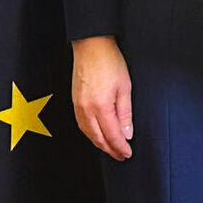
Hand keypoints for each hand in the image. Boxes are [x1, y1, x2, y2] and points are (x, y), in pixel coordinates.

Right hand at [70, 35, 133, 160]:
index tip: (127, 153)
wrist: (91, 46)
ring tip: (111, 148)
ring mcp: (78, 106)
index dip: (120, 147)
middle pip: (98, 138)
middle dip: (110, 149)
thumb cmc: (109, 61)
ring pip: (88, 134)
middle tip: (121, 155)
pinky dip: (90, 134)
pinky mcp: (74, 101)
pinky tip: (97, 134)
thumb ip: (125, 113)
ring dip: (100, 144)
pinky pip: (81, 125)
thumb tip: (127, 133)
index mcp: (101, 107)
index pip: (112, 135)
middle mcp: (86, 110)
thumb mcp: (125, 87)